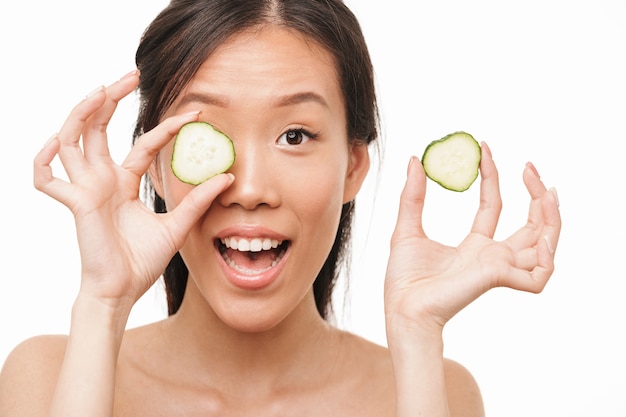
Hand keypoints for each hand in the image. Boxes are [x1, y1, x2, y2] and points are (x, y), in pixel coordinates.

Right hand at [33, 71, 233, 309]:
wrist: (122, 291)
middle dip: (111, 99)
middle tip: (131, 75)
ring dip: (81, 113)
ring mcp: (86, 190)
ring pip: (71, 141)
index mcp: (124, 183)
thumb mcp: (177, 224)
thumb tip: (228, 177)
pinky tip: (58, 140)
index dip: (167, 126)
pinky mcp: (75, 204)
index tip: (195, 113)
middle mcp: (102, 180)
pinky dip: (44, 159)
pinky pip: (46, 178)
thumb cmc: (142, 261)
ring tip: (101, 90)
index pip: (144, 143)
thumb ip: (198, 200)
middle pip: (98, 128)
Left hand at [384, 142, 560, 333]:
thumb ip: (412, 196)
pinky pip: (539, 274)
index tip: (486, 149)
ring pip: (544, 244)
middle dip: (536, 195)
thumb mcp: (406, 229)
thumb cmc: (404, 280)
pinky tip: (540, 236)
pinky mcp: (499, 280)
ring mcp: (499, 269)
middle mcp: (492, 256)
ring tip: (547, 191)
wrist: (402, 308)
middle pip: (530, 225)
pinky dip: (548, 256)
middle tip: (531, 167)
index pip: (493, 207)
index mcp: (474, 246)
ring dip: (551, 217)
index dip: (493, 177)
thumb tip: (414, 160)